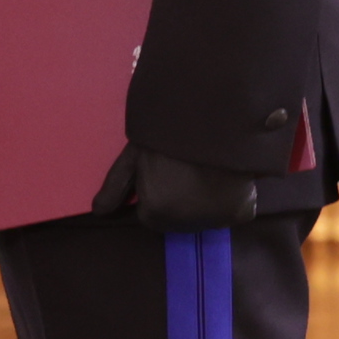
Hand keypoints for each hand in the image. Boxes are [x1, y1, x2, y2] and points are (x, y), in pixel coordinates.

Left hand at [93, 142, 257, 232]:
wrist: (215, 114)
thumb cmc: (167, 131)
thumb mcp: (135, 154)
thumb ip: (115, 184)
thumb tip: (97, 212)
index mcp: (155, 212)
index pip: (151, 214)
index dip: (156, 192)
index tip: (165, 172)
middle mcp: (183, 224)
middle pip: (178, 220)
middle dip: (179, 201)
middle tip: (186, 171)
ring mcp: (214, 220)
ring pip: (205, 219)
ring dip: (204, 203)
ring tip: (206, 172)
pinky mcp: (241, 213)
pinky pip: (234, 212)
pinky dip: (233, 199)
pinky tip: (227, 178)